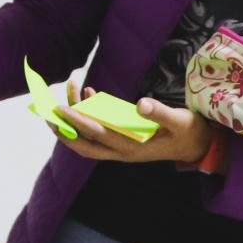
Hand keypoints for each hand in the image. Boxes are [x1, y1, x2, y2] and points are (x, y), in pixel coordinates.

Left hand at [52, 85, 214, 163]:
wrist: (197, 145)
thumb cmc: (188, 132)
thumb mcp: (179, 121)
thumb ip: (160, 113)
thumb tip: (140, 104)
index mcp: (132, 148)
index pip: (98, 136)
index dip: (79, 122)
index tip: (62, 109)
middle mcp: (121, 151)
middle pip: (84, 145)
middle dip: (63, 131)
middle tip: (45, 113)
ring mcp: (120, 147)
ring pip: (89, 138)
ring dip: (75, 119)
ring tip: (66, 93)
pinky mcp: (122, 139)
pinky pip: (99, 130)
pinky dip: (90, 113)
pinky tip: (88, 92)